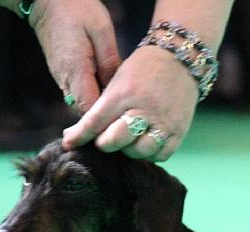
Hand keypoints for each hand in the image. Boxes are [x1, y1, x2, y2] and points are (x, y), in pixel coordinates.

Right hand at [30, 0, 120, 112]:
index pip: (89, 108)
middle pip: (85, 109)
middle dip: (103, 114)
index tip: (122, 118)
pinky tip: (105, 86)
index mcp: (76, 70)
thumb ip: (110, 61)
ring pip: (81, 102)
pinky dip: (91, 93)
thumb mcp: (102, 30)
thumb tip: (116, 88)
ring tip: (118, 100)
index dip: (104, 118)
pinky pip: (78, 92)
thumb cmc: (77, 9)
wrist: (47, 0)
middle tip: (124, 111)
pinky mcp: (61, 74)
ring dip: (97, 104)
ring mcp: (61, 78)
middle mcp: (65, 79)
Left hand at [62, 46, 199, 161]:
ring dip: (129, 150)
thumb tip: (78, 132)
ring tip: (128, 141)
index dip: (79, 136)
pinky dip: (150, 154)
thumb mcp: (118, 81)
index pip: (95, 121)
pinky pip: (161, 155)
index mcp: (123, 93)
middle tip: (105, 139)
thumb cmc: (143, 70)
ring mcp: (163, 122)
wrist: (180, 59)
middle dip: (105, 144)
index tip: (69, 144)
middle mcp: (143, 109)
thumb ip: (102, 107)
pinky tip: (145, 143)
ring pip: (140, 151)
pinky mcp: (179, 130)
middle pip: (116, 141)